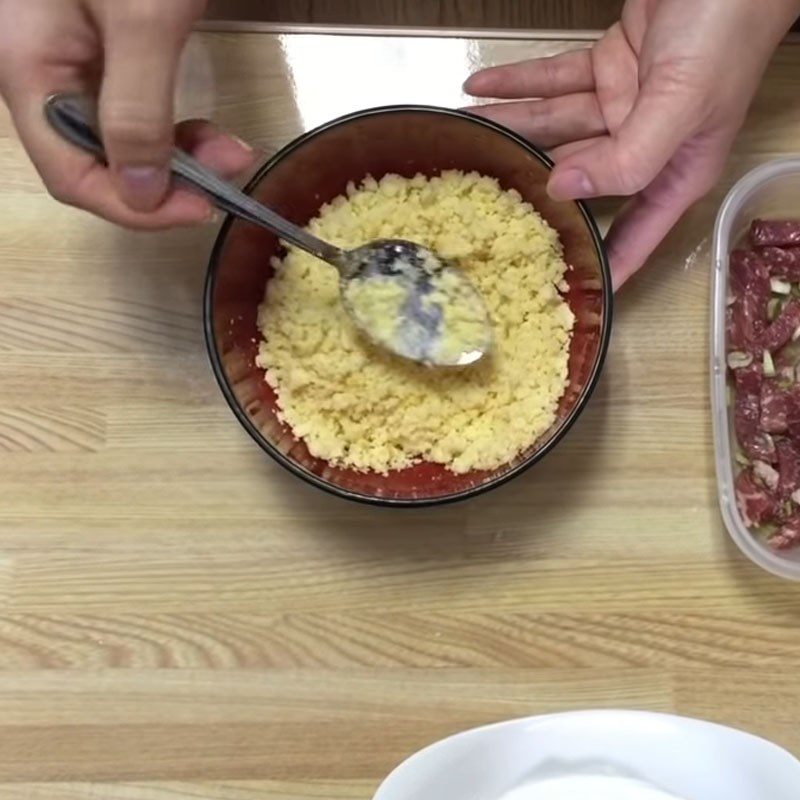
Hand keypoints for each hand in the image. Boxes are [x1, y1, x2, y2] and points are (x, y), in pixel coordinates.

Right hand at [0, 0, 255, 228]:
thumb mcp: (142, 19)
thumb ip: (135, 109)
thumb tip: (141, 194)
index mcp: (31, 68)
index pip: (72, 177)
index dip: (136, 207)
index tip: (201, 207)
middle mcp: (42, 72)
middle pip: (97, 163)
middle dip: (167, 180)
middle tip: (230, 166)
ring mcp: (72, 59)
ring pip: (119, 140)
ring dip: (177, 156)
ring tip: (230, 148)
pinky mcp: (103, 46)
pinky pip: (132, 109)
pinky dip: (173, 126)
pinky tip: (206, 128)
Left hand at [465, 0, 799, 287]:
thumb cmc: (727, 32)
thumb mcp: (683, 105)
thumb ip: (629, 157)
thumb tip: (565, 189)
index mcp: (675, 171)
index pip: (634, 235)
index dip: (604, 266)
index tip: (568, 294)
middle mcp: (646, 146)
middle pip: (580, 181)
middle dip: (532, 192)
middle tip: (480, 209)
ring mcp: (624, 107)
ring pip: (556, 126)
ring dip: (509, 127)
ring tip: (463, 135)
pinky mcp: (610, 67)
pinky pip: (556, 80)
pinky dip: (519, 82)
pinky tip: (481, 88)